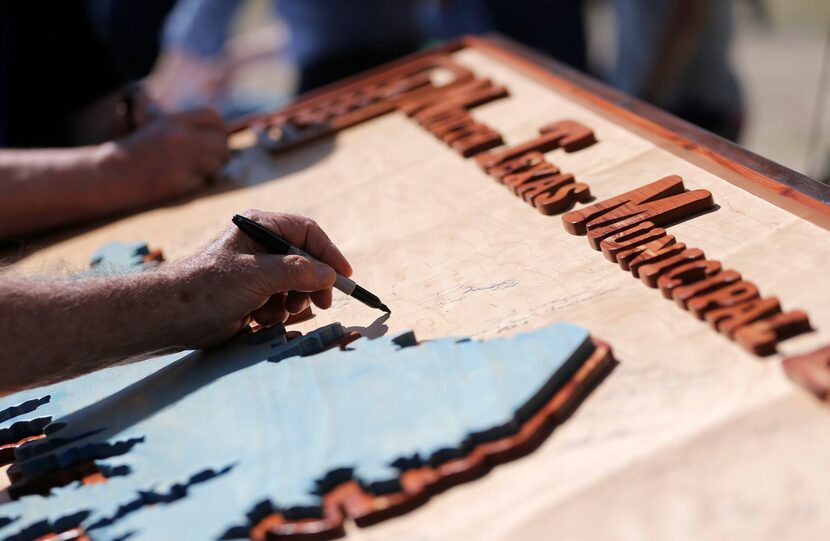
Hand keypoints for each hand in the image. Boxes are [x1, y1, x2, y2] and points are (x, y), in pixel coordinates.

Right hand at [100, 108, 229, 210]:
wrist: (109, 174)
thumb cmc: (134, 155)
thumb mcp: (157, 130)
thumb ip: (185, 130)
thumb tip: (221, 138)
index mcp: (173, 121)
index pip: (213, 117)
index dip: (221, 129)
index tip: (218, 140)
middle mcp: (179, 136)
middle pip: (221, 142)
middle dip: (221, 153)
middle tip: (212, 162)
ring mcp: (180, 159)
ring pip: (217, 163)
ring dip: (211, 170)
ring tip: (193, 172)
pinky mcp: (179, 180)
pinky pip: (203, 182)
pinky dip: (196, 184)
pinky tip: (180, 183)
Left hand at [168, 210, 352, 348]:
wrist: (172, 317)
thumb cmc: (209, 287)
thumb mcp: (258, 275)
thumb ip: (297, 272)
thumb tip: (330, 275)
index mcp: (260, 228)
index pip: (306, 232)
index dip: (328, 253)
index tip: (344, 276)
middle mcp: (260, 247)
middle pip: (305, 261)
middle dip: (312, 284)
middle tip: (323, 303)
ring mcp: (257, 273)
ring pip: (296, 286)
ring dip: (292, 302)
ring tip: (278, 311)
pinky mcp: (252, 297)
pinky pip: (281, 302)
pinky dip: (276, 313)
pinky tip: (258, 319)